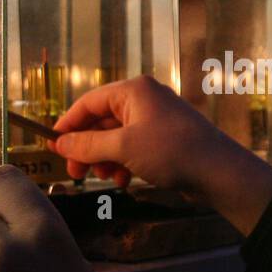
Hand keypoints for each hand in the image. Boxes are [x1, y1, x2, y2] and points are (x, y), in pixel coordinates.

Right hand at [51, 75, 271, 234]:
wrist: (218, 171)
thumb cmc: (171, 151)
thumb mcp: (123, 147)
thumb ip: (88, 144)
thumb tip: (60, 143)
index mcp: (134, 91)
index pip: (89, 102)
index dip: (68, 124)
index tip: (53, 145)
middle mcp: (144, 100)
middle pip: (101, 122)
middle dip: (87, 148)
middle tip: (75, 171)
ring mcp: (155, 120)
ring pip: (116, 138)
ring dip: (105, 159)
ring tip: (104, 176)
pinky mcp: (164, 141)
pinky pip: (132, 149)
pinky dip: (123, 163)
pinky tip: (124, 180)